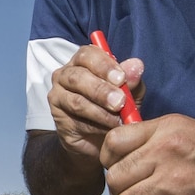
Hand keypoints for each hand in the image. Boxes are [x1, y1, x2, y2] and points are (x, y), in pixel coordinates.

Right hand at [47, 45, 144, 160]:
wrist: (100, 139)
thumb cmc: (115, 109)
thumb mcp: (130, 94)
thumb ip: (131, 80)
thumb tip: (136, 64)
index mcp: (83, 62)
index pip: (87, 54)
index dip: (104, 65)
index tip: (121, 78)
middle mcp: (65, 75)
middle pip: (78, 77)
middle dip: (101, 90)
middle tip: (120, 101)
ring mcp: (58, 97)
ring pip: (76, 101)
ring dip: (100, 112)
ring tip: (118, 121)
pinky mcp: (58, 119)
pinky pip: (75, 122)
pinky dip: (95, 126)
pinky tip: (108, 131)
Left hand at [100, 115, 194, 194]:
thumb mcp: (194, 133)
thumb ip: (159, 141)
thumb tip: (129, 159)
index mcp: (167, 128)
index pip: (113, 142)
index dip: (111, 162)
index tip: (124, 171)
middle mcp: (166, 152)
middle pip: (116, 177)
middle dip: (122, 192)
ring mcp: (174, 183)